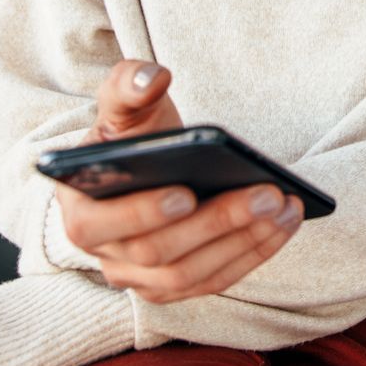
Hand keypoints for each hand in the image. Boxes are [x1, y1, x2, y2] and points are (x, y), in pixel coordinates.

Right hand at [56, 61, 303, 303]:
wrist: (149, 166)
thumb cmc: (133, 136)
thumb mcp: (126, 105)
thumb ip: (129, 85)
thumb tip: (150, 78)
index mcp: (79, 210)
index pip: (100, 225)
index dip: (142, 213)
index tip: (187, 193)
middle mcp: (103, 254)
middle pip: (157, 253)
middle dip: (216, 223)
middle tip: (267, 194)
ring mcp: (137, 278)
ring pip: (189, 274)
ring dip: (244, 242)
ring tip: (285, 207)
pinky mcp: (172, 287)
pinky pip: (214, 280)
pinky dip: (253, 254)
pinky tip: (286, 223)